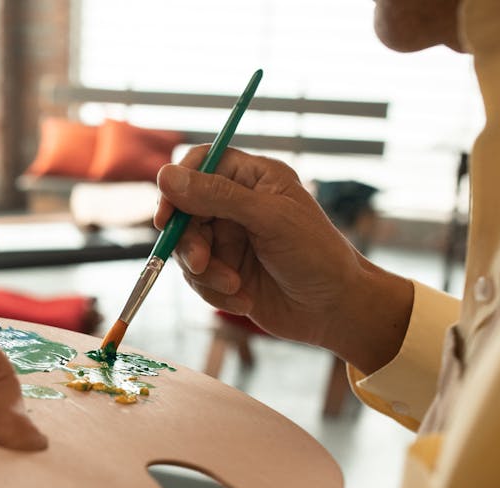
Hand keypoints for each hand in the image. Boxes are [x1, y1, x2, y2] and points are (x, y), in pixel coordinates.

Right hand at [155, 147, 413, 373]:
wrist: (335, 310)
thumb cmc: (316, 255)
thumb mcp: (269, 219)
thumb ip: (217, 196)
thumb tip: (165, 176)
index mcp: (252, 178)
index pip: (200, 164)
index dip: (177, 186)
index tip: (167, 214)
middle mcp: (236, 205)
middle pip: (184, 211)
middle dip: (189, 241)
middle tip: (201, 263)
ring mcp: (228, 240)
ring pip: (186, 248)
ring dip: (205, 273)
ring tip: (235, 287)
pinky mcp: (224, 272)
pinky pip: (197, 278)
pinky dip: (213, 293)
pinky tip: (243, 301)